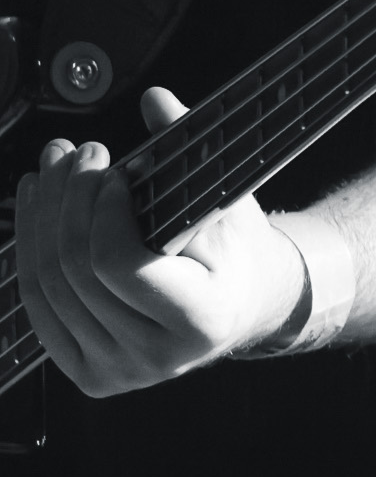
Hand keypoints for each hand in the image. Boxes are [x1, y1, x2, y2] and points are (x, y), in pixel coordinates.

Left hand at [16, 89, 302, 394]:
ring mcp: (120, 371)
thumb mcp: (227, 201)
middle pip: (74, 269)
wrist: (244, 306)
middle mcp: (159, 356)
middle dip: (69, 198)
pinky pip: (37, 304)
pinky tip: (40, 208)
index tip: (116, 172)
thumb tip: (156, 103)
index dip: (103, 209)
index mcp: (203, 319)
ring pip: (46, 283)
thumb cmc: (234, 254)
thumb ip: (190, 153)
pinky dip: (31, 249)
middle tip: (80, 154)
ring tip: (54, 172)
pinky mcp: (89, 373)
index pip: (119, 264)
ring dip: (41, 215)